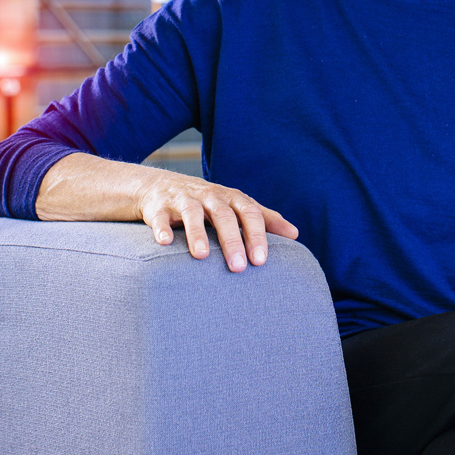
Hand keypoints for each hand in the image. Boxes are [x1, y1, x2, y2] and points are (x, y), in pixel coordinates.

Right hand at [137, 168, 297, 272]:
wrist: (163, 186)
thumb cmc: (209, 202)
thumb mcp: (237, 206)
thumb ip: (264, 218)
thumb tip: (295, 234)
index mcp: (231, 198)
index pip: (249, 213)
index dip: (256, 235)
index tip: (261, 260)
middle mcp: (209, 196)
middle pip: (223, 215)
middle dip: (231, 240)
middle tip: (238, 268)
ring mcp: (183, 200)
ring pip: (192, 213)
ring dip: (197, 234)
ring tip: (201, 256)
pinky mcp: (159, 207)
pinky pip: (159, 217)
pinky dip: (162, 228)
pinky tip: (165, 242)